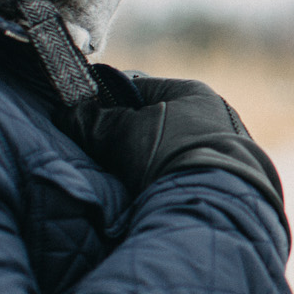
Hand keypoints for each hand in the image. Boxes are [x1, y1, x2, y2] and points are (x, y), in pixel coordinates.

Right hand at [61, 75, 286, 228]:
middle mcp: (215, 116)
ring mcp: (224, 150)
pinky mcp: (227, 181)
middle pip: (154, 122)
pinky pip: (185, 173)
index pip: (138, 88)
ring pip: (169, 150)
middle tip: (103, 155)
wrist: (213, 205)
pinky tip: (150, 194)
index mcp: (192, 93)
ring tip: (126, 181)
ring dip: (146, 162)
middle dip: (127, 138)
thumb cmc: (166, 155)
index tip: (87, 121)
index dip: (107, 103)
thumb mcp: (120, 133)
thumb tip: (67, 113)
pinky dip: (166, 180)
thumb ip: (91, 121)